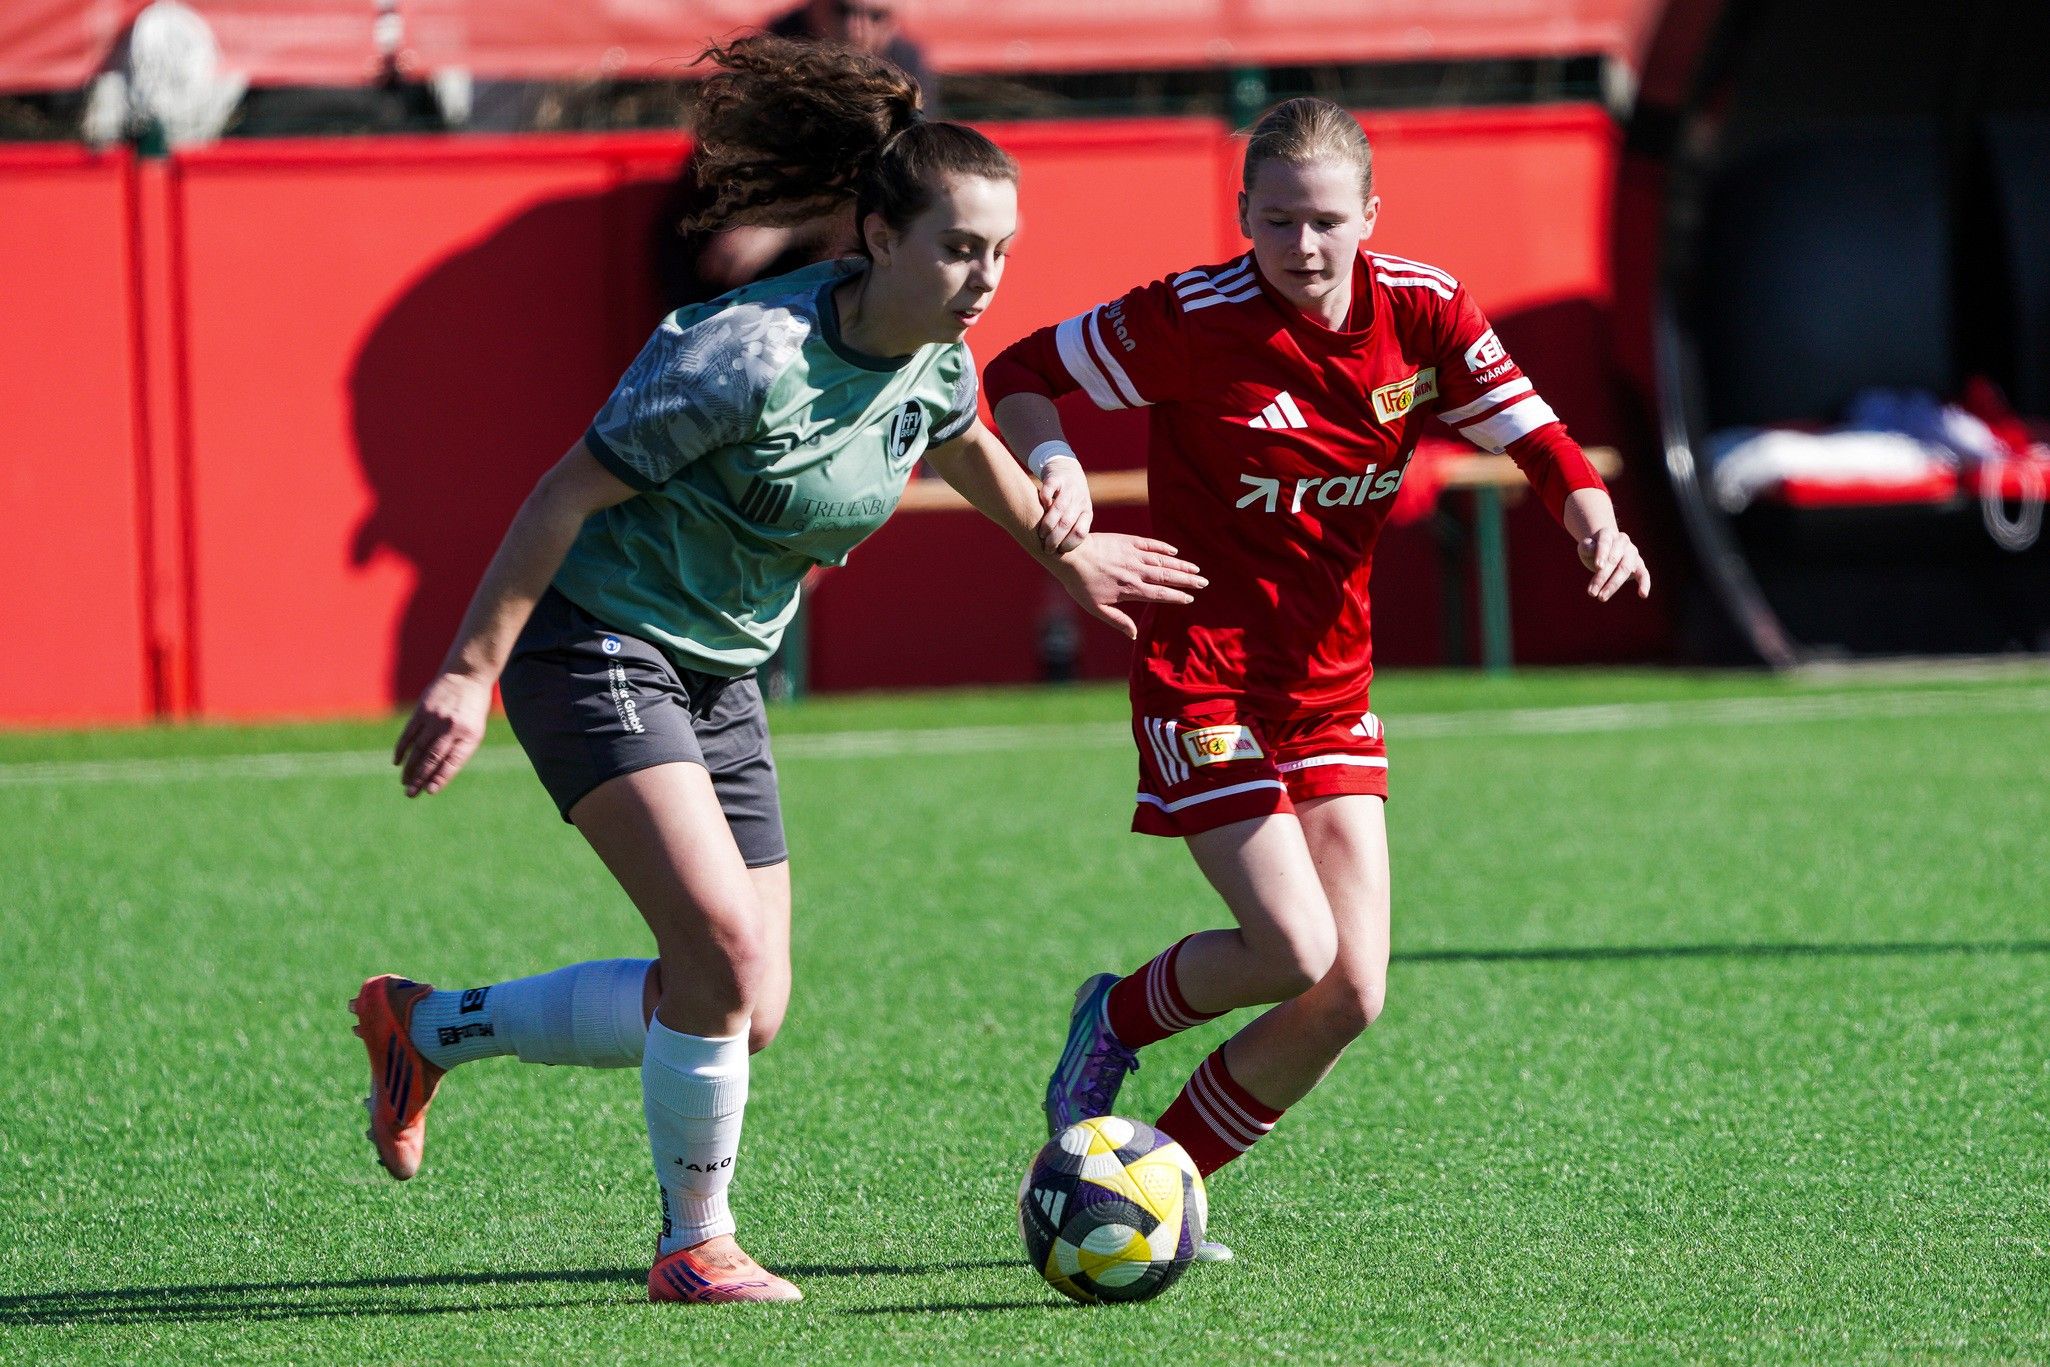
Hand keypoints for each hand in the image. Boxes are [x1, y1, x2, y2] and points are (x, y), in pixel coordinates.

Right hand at [393, 671, 493, 796]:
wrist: (467, 676)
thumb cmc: (472, 709)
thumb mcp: (474, 729)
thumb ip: (458, 750)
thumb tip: (437, 775)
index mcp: (469, 735)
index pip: (452, 761)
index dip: (440, 777)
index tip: (429, 791)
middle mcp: (451, 728)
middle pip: (432, 758)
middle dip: (420, 778)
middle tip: (411, 794)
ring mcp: (435, 719)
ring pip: (418, 749)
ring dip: (410, 768)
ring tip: (404, 783)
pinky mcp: (422, 711)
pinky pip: (408, 734)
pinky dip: (401, 749)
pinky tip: (397, 762)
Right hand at [1033, 456, 1092, 553]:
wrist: (1066, 468)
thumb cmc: (1069, 499)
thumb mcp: (1075, 514)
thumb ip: (1069, 530)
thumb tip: (1060, 558)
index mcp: (1086, 512)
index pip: (1081, 532)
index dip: (1070, 544)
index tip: (1059, 551)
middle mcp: (1080, 500)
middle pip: (1067, 523)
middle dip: (1055, 539)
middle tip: (1046, 548)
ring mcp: (1069, 488)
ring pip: (1059, 509)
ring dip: (1048, 524)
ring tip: (1040, 534)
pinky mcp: (1056, 478)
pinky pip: (1049, 490)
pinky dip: (1043, 501)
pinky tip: (1038, 510)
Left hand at [1051, 533, 1205, 638]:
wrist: (1070, 554)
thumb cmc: (1080, 584)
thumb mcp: (1096, 608)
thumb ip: (1117, 621)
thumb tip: (1133, 635)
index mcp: (1131, 589)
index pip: (1160, 594)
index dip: (1177, 596)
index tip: (1190, 599)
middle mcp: (1136, 572)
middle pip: (1167, 576)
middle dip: (1187, 580)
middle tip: (1204, 582)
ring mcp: (1133, 555)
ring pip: (1163, 560)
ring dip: (1181, 565)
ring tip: (1195, 569)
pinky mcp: (1128, 541)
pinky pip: (1150, 544)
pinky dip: (1163, 547)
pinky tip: (1174, 551)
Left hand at [1578, 527, 1650, 600]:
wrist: (1605, 548)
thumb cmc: (1592, 549)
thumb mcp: (1585, 546)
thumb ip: (1586, 547)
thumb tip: (1591, 548)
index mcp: (1608, 534)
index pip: (1605, 542)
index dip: (1602, 554)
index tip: (1598, 566)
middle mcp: (1623, 541)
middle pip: (1614, 560)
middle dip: (1602, 577)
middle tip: (1591, 593)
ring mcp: (1632, 552)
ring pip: (1625, 569)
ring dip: (1613, 585)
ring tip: (1601, 597)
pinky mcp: (1639, 565)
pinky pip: (1644, 574)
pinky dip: (1645, 584)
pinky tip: (1643, 595)